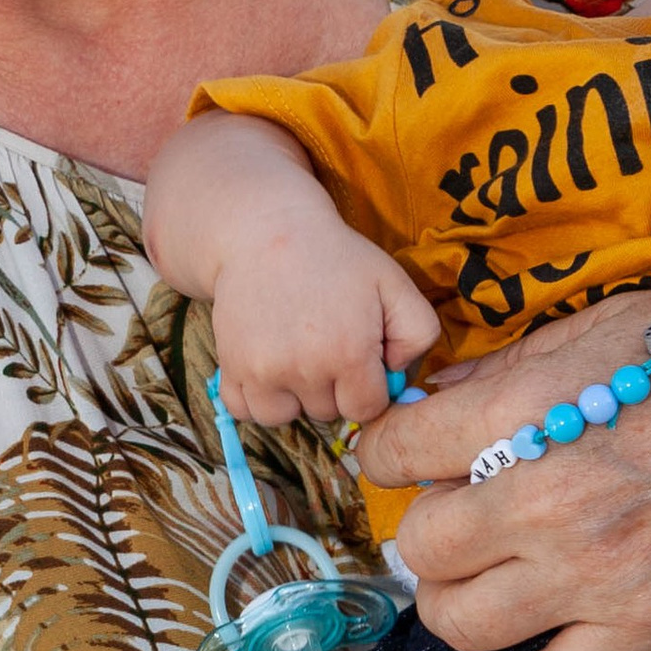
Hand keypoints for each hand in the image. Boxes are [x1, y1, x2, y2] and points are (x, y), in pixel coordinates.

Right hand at [212, 223, 441, 428]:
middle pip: (327, 413)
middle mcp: (304, 369)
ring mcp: (263, 370)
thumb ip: (418, 333)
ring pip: (284, 418)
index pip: (366, 409)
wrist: (266, 232)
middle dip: (333, 388)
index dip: (369, 387)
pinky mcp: (231, 366)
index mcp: (349, 353)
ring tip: (298, 359)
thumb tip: (397, 374)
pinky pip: (244, 410)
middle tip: (327, 344)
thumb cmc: (336, 258)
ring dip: (294, 398)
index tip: (361, 360)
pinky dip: (257, 397)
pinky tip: (269, 368)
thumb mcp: (395, 282)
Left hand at [353, 287, 650, 650]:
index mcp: (524, 415)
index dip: (392, 451)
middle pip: (419, 546)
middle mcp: (544, 503)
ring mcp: (592, 575)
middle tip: (457, 518)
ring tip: (480, 582)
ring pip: (460, 622)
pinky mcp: (642, 626)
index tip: (410, 456)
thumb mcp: (605, 330)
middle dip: (426, 531)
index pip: (394, 452)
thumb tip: (440, 396)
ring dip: (456, 603)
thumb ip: (511, 369)